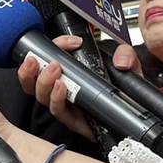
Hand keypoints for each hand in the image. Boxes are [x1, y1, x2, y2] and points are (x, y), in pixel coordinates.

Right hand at [20, 39, 141, 140]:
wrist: (134, 117)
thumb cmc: (124, 93)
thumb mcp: (128, 66)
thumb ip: (126, 55)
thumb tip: (121, 60)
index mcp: (69, 71)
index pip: (50, 55)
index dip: (56, 45)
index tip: (72, 42)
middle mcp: (62, 87)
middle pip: (32, 79)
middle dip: (29, 68)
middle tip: (37, 58)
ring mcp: (65, 104)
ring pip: (40, 94)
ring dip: (43, 81)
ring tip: (54, 69)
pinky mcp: (72, 120)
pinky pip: (57, 110)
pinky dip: (56, 98)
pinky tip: (62, 87)